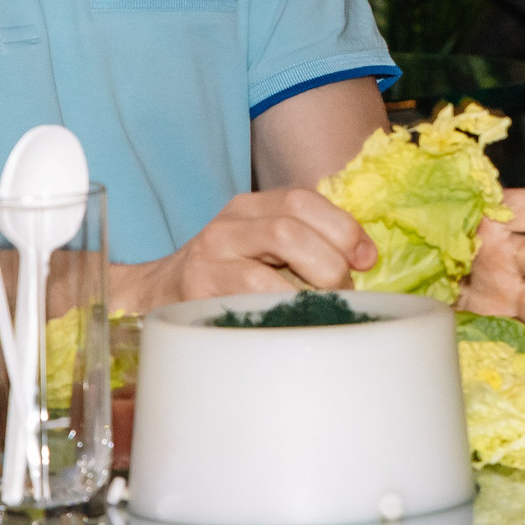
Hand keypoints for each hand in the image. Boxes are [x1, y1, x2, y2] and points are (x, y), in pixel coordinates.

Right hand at [119, 187, 376, 312]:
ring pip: (265, 268)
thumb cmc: (227, 278)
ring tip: (320, 312)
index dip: (343, 228)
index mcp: (251, 207)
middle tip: (342, 293)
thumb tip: (365, 260)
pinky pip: (247, 301)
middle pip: (289, 229)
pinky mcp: (195, 293)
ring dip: (306, 293)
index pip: (302, 200)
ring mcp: (208, 258)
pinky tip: (293, 324)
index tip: (367, 259)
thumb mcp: (262, 248)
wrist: (157, 298)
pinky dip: (280, 312)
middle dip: (328, 264)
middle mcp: (227, 224)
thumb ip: (306, 243)